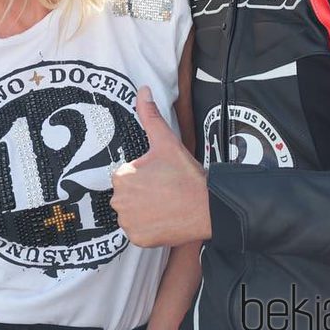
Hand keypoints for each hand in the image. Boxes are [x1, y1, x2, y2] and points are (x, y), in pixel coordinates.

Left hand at [111, 86, 211, 247]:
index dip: (143, 177)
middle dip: (141, 194)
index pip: (125, 177)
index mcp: (122, 175)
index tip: (160, 178)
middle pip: (126, 196)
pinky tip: (163, 220)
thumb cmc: (186, 174)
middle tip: (164, 192)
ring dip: (143, 211)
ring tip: (164, 206)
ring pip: (130, 214)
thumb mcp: (167, 142)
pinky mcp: (138, 239)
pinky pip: (137, 232)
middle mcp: (119, 200)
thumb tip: (142, 90)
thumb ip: (150, 116)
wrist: (209, 208)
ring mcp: (128, 222)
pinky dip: (147, 228)